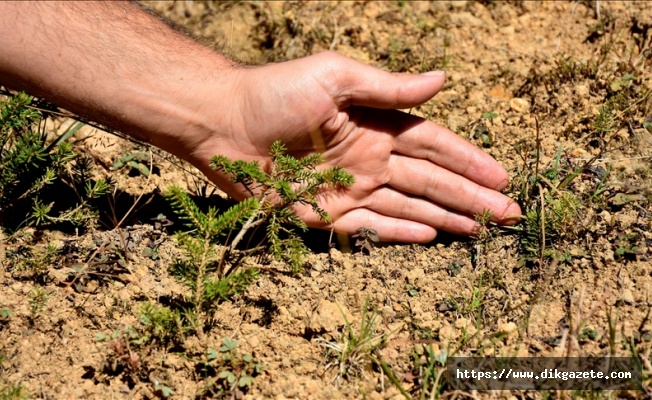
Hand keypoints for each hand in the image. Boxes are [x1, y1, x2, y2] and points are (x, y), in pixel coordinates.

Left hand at [190, 52, 520, 242]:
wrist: (222, 121)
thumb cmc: (277, 91)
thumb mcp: (335, 76)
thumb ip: (388, 86)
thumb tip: (443, 79)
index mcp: (376, 124)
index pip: (434, 145)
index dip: (469, 160)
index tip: (501, 176)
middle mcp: (369, 158)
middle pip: (430, 180)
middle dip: (470, 196)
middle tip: (509, 213)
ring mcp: (349, 188)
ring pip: (408, 204)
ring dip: (445, 216)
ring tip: (480, 229)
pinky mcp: (324, 213)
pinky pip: (370, 226)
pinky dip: (401, 231)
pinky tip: (431, 236)